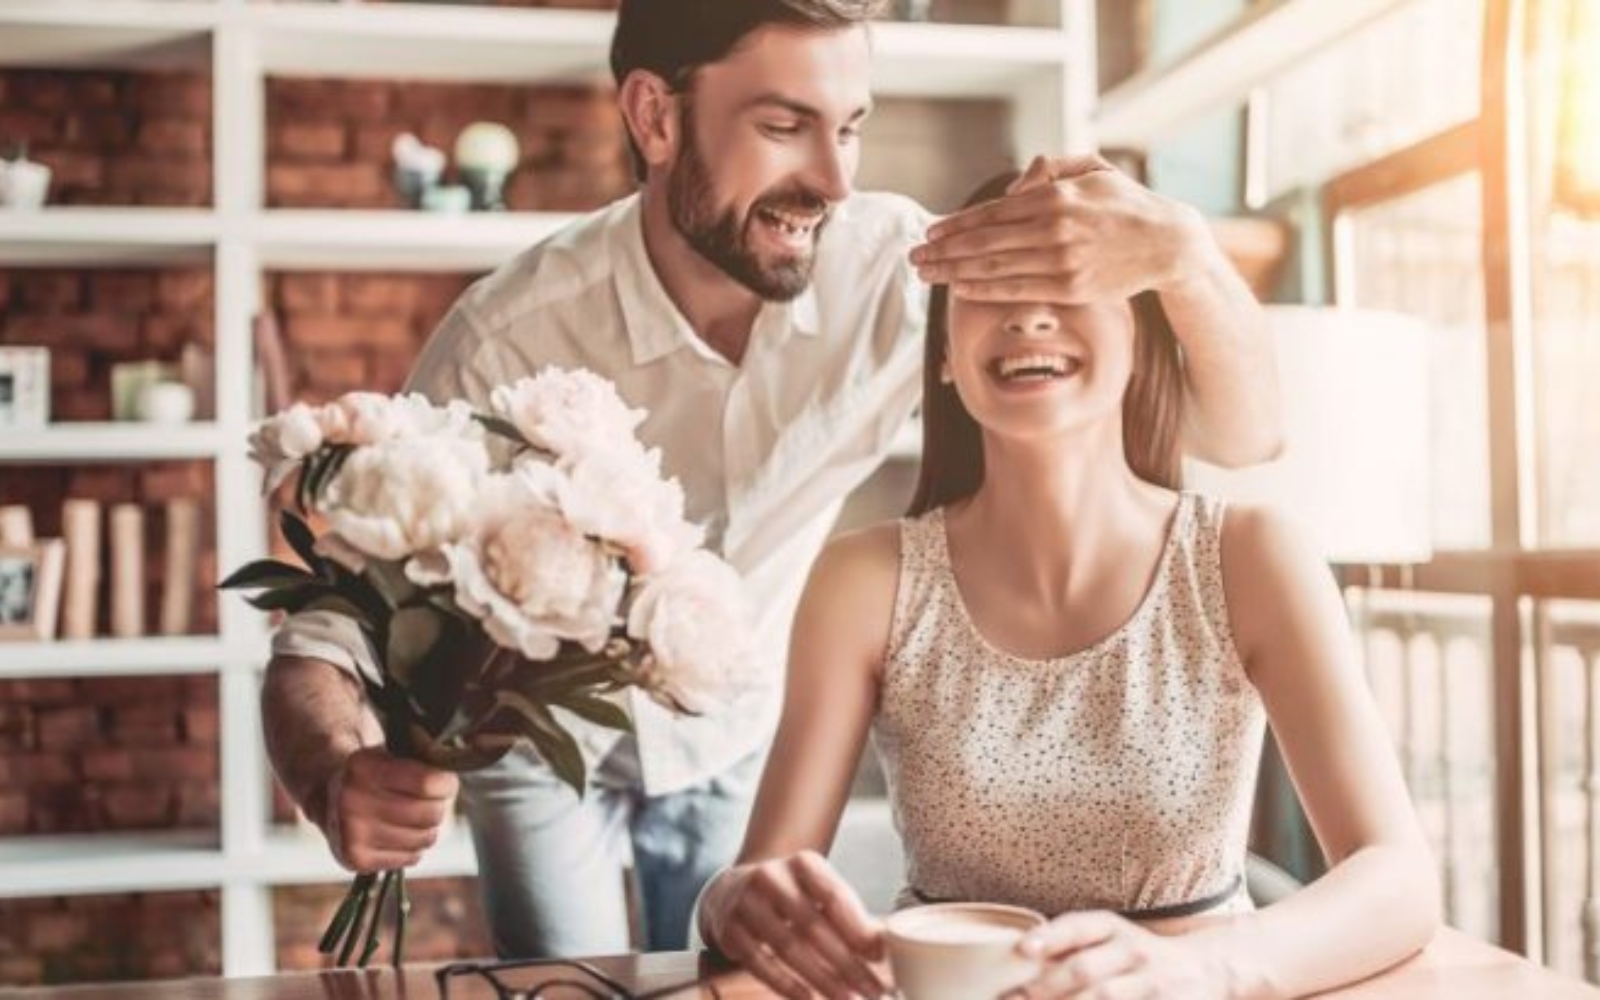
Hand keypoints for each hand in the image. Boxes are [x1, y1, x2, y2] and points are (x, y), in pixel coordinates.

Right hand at [320, 747, 458, 872]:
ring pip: (425, 838)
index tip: (446, 783)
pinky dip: (413, 848)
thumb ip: (421, 759)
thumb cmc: (375, 774)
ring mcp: (352, 833)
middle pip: (430, 814)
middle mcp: (352, 800)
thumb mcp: (390, 754)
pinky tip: (398, 834)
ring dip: (427, 829)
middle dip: (439, 807)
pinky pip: (411, 858)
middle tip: (430, 801)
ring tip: (413, 818)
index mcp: (363, 767)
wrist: (332, 798)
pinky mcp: (356, 859)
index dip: (447, 785)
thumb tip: (456, 770)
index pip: (428, 783)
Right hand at [702, 851, 888, 999]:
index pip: (834, 897)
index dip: (858, 929)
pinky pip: (760, 963)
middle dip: (847, 964)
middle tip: (874, 991)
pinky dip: (787, 985)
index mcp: (802, 863)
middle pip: (813, 926)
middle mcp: (771, 877)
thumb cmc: (790, 896)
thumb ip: (848, 916)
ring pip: (788, 947)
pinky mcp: (729, 930)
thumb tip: (881, 947)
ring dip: (823, 980)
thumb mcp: (817, 892)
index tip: (880, 959)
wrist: (732, 890)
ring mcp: (746, 903)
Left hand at [911, 153, 1213, 305]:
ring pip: (995, 268)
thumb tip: (1016, 183)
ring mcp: (1061, 260)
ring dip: (954, 273)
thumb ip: (1052, 168)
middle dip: (944, 250)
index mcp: (1055, 196)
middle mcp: (1054, 227)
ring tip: (927, 275)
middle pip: (984, 242)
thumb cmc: (1126, 204)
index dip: (956, 224)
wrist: (1167, 243)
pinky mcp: (1070, 287)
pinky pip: (1017, 290)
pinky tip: (961, 290)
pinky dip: (985, 290)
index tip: (930, 231)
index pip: (992, 213)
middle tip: (914, 257)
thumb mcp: (1093, 170)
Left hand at [1006, 911, 1233, 999]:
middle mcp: (1134, 952)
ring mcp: (1152, 984)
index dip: (1050, 937)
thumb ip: (1072, 946)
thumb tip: (1017, 961)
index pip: (1079, 927)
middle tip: (1013, 998)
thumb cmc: (1137, 956)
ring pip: (1104, 998)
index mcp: (1115, 928)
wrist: (1206, 969)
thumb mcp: (1111, 938)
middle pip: (1085, 970)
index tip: (1022, 949)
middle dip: (1046, 987)